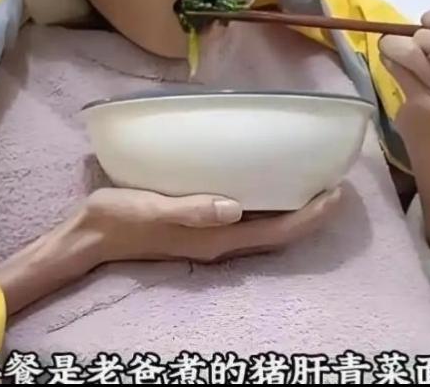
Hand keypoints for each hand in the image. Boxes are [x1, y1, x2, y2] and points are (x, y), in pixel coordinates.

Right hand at [82, 186, 342, 265]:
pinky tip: (271, 188)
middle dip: (312, 214)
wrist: (92, 235)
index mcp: (215, 240)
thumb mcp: (153, 208)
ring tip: (316, 185)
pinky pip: (250, 221)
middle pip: (279, 233)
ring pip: (267, 228)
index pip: (276, 231)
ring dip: (295, 211)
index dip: (310, 216)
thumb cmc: (121, 216)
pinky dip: (270, 207)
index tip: (336, 193)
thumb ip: (192, 209)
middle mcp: (221, 243)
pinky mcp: (203, 227)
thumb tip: (235, 208)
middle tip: (337, 185)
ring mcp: (212, 237)